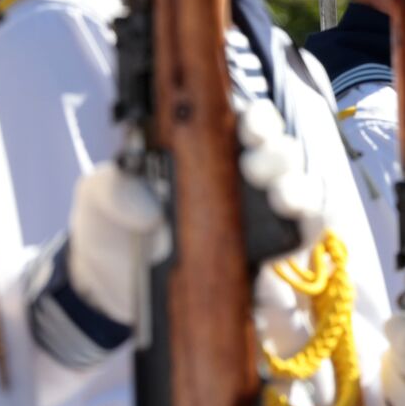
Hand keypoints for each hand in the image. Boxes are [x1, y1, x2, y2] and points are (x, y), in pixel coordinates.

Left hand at [68, 100, 322, 325]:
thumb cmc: (112, 226)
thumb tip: (150, 210)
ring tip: (281, 199)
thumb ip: (116, 191)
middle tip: (255, 168)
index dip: (259, 121)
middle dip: (277, 157)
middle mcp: (246, 178)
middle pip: (284, 155)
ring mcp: (263, 217)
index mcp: (212, 151)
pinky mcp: (269, 255)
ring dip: (299, 192)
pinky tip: (294, 230)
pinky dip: (304, 231)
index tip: (248, 129)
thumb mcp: (99, 199)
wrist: (111, 285)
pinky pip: (301, 238)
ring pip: (304, 192)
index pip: (250, 124)